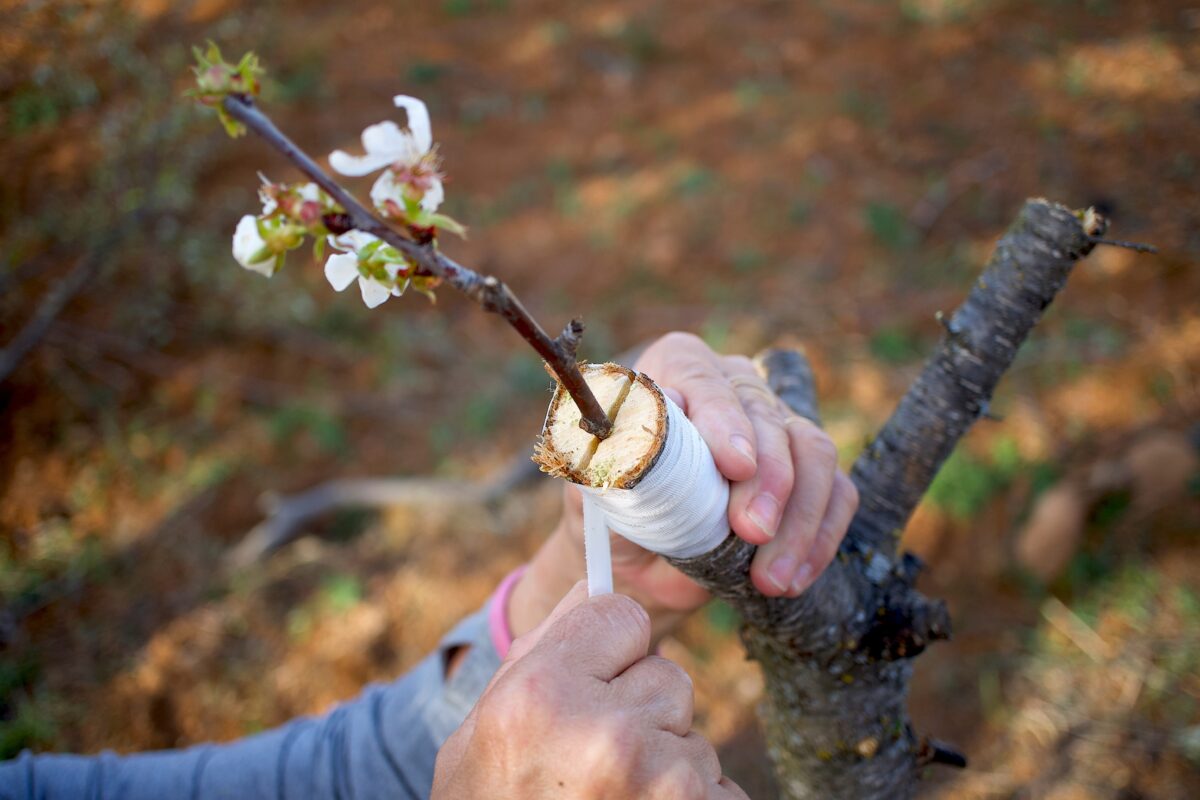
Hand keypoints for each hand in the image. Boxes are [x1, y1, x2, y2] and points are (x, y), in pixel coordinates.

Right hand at [432, 583, 748, 798]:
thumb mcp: (487, 728)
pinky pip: (717, 784)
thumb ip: (543, 649)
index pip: (621, 614)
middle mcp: (608, 733)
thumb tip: (597, 584)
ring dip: (664, 760)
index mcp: (544, 695)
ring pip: (693, 730)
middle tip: (593, 762)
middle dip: (638, 709)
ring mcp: (664, 782)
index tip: (586, 685)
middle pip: (666, 674)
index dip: (604, 653)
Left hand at [511, 332, 858, 639]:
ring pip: (813, 452)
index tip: (735, 465)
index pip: (703, 379)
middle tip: (752, 533)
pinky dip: (819, 538)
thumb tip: (646, 420)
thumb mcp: (596, 491)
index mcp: (674, 371)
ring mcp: (778, 427)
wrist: (637, 564)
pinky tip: (793, 579)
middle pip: (767, 415)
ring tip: (771, 578)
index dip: (722, 418)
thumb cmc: (612, 513)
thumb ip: (614, 459)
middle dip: (767, 479)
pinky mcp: (809, 473)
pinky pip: (837, 493)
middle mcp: (732, 385)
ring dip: (799, 518)